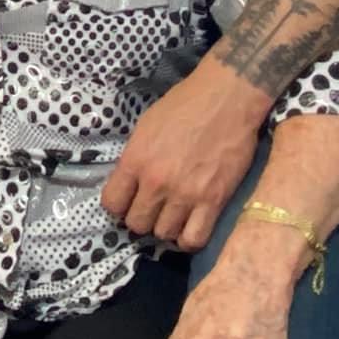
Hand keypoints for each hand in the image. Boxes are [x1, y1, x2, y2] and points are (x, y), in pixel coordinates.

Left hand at [103, 58, 266, 248]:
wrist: (226, 99)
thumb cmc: (184, 105)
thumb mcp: (146, 127)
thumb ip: (135, 158)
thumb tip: (130, 184)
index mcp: (136, 160)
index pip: (112, 203)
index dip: (118, 206)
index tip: (128, 202)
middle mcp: (157, 182)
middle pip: (137, 224)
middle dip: (141, 219)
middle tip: (153, 209)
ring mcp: (186, 194)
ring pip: (164, 234)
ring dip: (166, 227)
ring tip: (173, 215)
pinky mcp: (214, 201)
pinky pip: (194, 239)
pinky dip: (189, 239)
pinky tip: (190, 226)